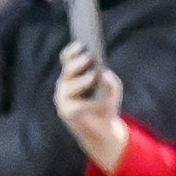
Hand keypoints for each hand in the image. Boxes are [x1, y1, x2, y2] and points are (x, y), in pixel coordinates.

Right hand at [54, 42, 128, 174]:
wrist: (104, 131)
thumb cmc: (106, 105)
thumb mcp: (113, 89)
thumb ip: (110, 80)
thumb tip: (105, 74)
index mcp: (72, 75)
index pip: (67, 59)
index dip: (72, 51)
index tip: (82, 44)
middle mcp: (64, 85)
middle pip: (67, 69)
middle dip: (77, 63)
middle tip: (89, 58)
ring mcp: (63, 99)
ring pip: (68, 84)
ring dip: (82, 80)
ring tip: (93, 75)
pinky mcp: (66, 112)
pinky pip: (76, 104)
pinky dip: (88, 103)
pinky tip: (96, 101)